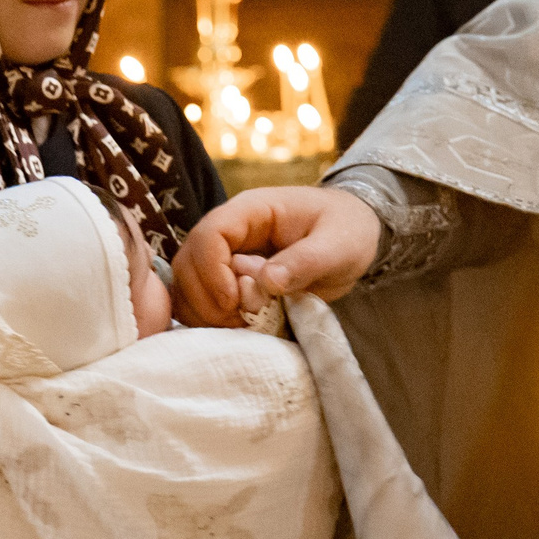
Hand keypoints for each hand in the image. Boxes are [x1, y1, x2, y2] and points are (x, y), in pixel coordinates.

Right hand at [175, 186, 381, 325]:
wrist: (351, 234)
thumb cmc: (347, 229)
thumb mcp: (339, 244)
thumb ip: (305, 261)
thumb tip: (266, 282)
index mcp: (252, 211)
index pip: (210, 234)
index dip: (213, 271)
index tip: (235, 302)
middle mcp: (230, 232)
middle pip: (187, 263)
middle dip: (206, 298)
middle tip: (240, 319)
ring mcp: (224, 256)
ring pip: (187, 286)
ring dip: (205, 313)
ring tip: (242, 324)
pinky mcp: (227, 280)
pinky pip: (200, 302)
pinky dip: (210, 320)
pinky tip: (239, 327)